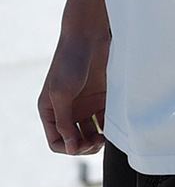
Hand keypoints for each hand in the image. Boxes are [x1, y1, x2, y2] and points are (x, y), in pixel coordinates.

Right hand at [38, 32, 108, 156]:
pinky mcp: (100, 100)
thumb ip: (65, 122)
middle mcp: (66, 111)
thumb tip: (71, 148)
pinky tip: (112, 125)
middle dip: (85, 147)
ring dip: (97, 141)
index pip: (57, 142)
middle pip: (75, 142)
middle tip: (96, 142)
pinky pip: (104, 122)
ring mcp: (83, 106)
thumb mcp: (62, 94)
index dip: (69, 148)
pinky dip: (108, 128)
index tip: (82, 144)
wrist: (87, 37)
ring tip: (103, 137)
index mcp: (50, 111)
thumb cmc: (69, 63)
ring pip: (90, 135)